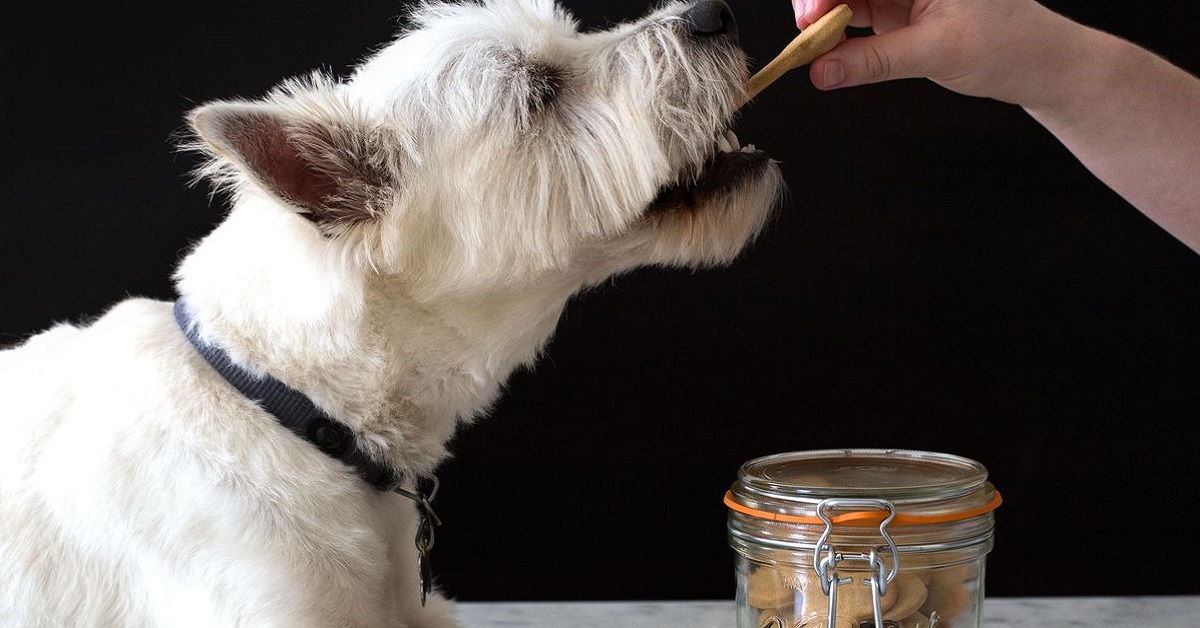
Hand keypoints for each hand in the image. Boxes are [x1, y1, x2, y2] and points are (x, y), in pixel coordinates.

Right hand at [791, 0, 1080, 106]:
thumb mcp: (936, 52)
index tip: (810, 17)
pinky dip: (835, 30)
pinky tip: (827, 48)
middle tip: (806, 35)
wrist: (1036, 63)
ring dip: (823, 18)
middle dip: (819, 2)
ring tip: (814, 47)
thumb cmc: (1008, 45)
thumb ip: (873, 61)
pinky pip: (853, 11)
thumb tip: (821, 71)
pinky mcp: (896, 6)